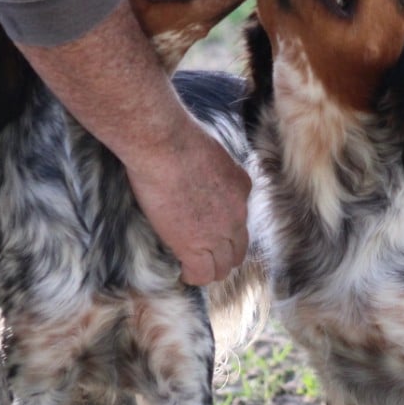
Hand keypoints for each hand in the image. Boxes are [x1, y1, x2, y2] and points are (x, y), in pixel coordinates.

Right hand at [17, 0, 251, 285]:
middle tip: (204, 257)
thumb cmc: (170, 129)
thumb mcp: (197, 139)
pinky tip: (181, 272)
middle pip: (239, 246)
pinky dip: (192, 275)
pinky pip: (202, 274)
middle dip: (224, 254)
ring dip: (210, 268)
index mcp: (240, 184)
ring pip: (225, 265)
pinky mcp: (197, 245)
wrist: (162, 139)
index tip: (211, 230)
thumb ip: (196, 151)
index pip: (241, 218)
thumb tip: (173, 134)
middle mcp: (238, 210)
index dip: (227, 228)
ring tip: (193, 268)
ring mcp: (221, 230)